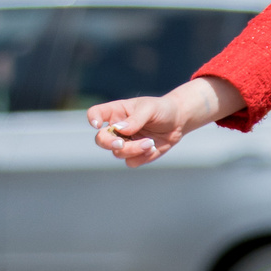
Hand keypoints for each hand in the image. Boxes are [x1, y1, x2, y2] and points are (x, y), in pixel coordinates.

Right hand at [87, 76, 242, 166]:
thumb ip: (136, 118)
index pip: (95, 113)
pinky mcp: (135, 154)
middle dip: (109, 143)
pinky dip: (141, 157)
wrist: (178, 121)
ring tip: (149, 142)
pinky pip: (131, 161)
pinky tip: (152, 148)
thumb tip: (120, 129)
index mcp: (116, 112)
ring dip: (133, 149)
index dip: (92, 119)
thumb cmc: (161, 109)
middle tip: (120, 143)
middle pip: (101, 140)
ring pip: (118, 153)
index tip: (97, 124)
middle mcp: (117, 129)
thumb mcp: (150, 108)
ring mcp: (125, 143)